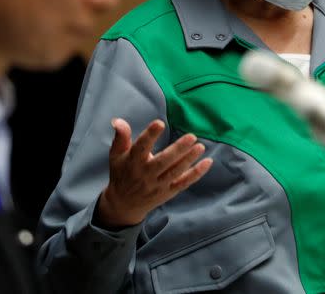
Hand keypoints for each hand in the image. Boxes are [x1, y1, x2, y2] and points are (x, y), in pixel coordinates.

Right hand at [96, 118, 212, 228]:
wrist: (124, 204)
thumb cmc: (121, 173)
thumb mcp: (116, 155)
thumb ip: (121, 137)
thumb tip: (118, 120)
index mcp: (132, 161)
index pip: (141, 147)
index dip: (150, 135)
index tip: (160, 123)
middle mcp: (145, 174)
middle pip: (163, 161)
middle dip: (178, 149)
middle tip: (192, 136)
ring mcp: (157, 184)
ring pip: (175, 172)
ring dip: (189, 159)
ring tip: (200, 146)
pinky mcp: (168, 192)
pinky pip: (184, 183)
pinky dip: (196, 173)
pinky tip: (207, 162)